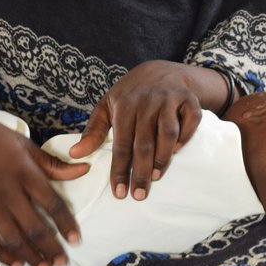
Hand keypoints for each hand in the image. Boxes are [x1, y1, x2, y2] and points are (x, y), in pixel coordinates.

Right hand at [0, 99, 87, 265]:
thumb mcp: (24, 144)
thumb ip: (52, 164)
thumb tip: (84, 170)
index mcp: (24, 170)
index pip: (52, 203)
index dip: (66, 224)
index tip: (76, 240)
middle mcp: (7, 189)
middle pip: (34, 227)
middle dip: (51, 249)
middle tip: (63, 263)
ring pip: (13, 239)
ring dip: (31, 256)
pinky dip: (3, 256)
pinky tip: (17, 264)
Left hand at [68, 60, 206, 200]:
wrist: (160, 71)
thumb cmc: (130, 95)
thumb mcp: (107, 106)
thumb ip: (93, 131)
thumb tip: (75, 154)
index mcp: (125, 105)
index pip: (121, 143)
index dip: (119, 169)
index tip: (119, 193)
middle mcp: (147, 101)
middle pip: (144, 143)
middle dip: (140, 172)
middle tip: (138, 195)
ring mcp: (169, 99)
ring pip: (168, 133)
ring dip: (162, 157)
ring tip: (155, 177)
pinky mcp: (189, 100)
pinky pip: (190, 121)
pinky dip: (186, 137)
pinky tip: (177, 152)